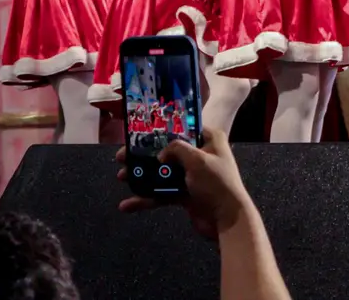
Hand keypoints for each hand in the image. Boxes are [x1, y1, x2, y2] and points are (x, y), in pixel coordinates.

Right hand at [118, 126, 252, 240]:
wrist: (227, 220)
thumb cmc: (216, 184)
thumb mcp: (197, 160)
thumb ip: (176, 149)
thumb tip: (161, 154)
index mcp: (210, 139)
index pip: (183, 128)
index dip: (162, 130)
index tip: (140, 133)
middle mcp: (201, 155)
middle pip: (168, 151)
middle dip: (145, 156)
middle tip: (122, 157)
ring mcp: (192, 176)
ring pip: (162, 173)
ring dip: (143, 176)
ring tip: (122, 177)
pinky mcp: (185, 194)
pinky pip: (162, 193)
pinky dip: (147, 198)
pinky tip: (128, 204)